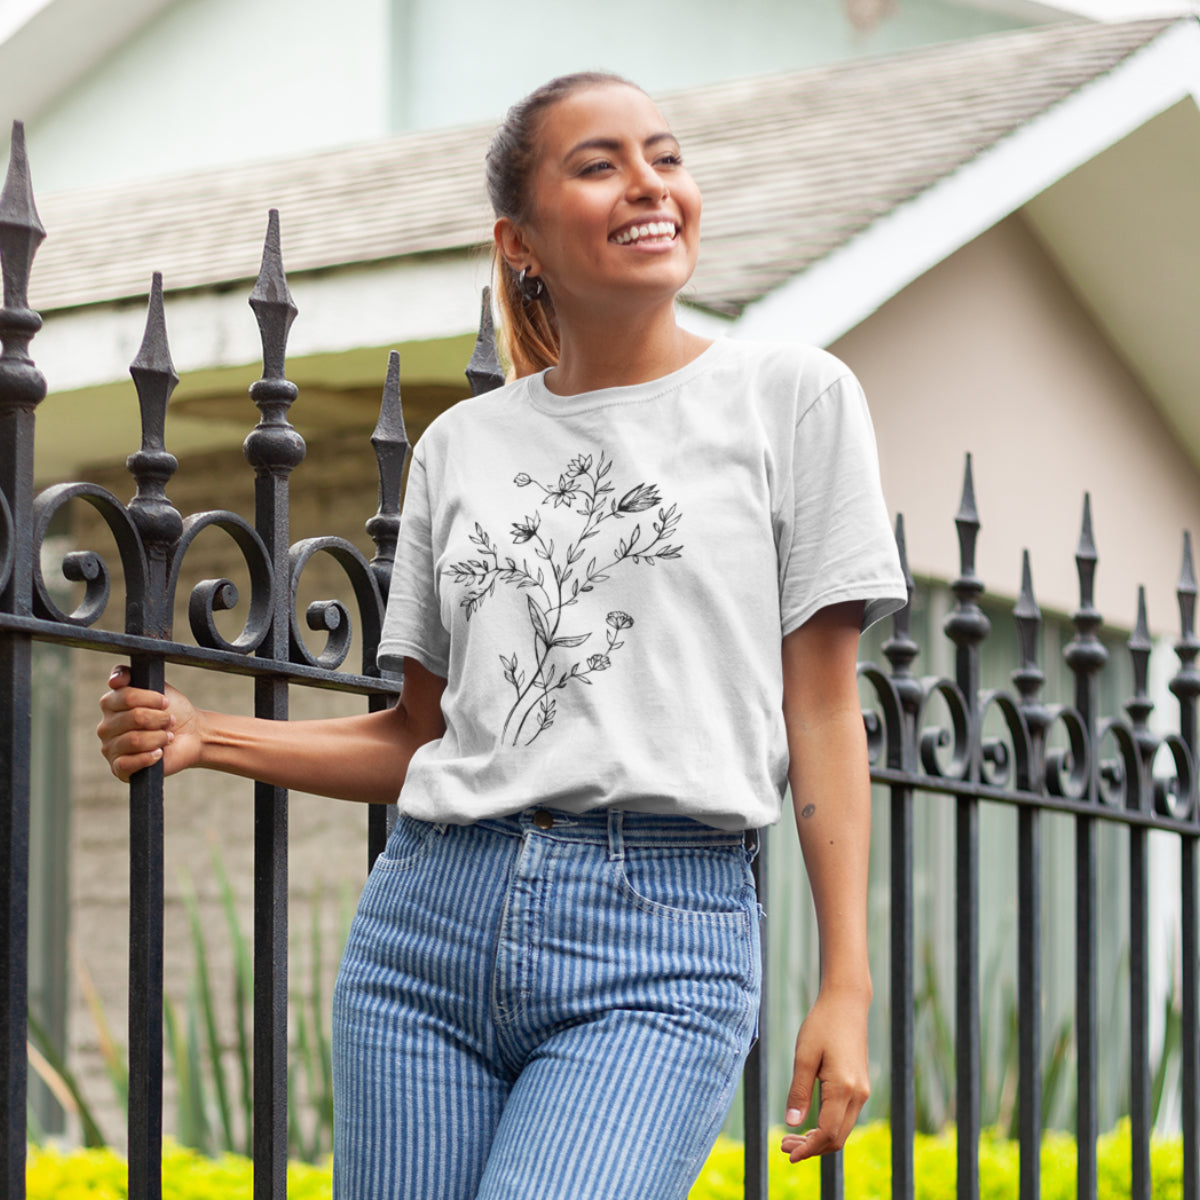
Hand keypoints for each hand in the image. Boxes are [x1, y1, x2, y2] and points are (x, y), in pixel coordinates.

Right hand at [97, 665, 203, 780]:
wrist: (191, 735)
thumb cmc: (172, 710)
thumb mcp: (156, 686)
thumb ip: (133, 676)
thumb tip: (114, 680)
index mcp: (110, 704)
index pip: (125, 696)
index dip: (152, 699)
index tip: (166, 702)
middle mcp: (106, 726)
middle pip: (134, 717)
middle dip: (160, 719)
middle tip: (170, 721)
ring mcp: (110, 748)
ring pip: (135, 740)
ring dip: (159, 737)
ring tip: (168, 736)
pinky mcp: (119, 768)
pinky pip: (128, 763)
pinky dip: (150, 757)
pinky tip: (159, 753)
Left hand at [780, 984, 870, 1161]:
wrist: (847, 1003)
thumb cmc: (822, 1024)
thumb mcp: (804, 1056)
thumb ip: (799, 1091)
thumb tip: (791, 1124)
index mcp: (844, 1088)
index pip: (828, 1133)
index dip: (809, 1149)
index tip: (788, 1155)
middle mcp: (858, 1094)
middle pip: (837, 1137)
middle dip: (811, 1148)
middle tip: (784, 1147)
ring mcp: (862, 1091)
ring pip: (842, 1129)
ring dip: (819, 1139)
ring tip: (791, 1138)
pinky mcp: (860, 1086)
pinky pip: (845, 1117)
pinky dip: (827, 1127)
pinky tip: (809, 1124)